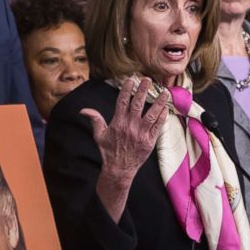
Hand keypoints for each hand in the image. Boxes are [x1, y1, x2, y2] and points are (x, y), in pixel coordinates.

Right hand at [81, 78, 169, 220]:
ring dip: (158, 102)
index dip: (127, 89)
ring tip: (165, 91)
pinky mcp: (150, 141)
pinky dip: (162, 117)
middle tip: (148, 79)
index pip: (122, 102)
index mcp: (118, 123)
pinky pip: (157, 127)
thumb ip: (95, 120)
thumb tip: (83, 110)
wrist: (119, 170)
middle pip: (138, 105)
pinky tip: (166, 108)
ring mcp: (141, 134)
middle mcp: (130, 127)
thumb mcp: (99, 136)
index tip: (131, 79)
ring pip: (151, 114)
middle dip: (143, 90)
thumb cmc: (109, 152)